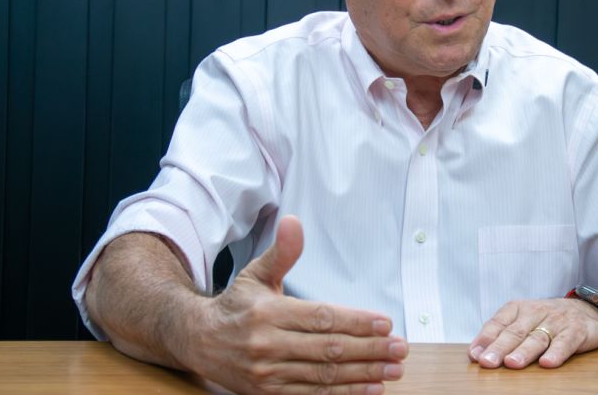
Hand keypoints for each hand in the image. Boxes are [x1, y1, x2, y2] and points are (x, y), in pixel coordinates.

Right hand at [187, 216, 407, 393]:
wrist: (197, 340)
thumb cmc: (236, 304)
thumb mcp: (256, 273)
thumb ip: (282, 252)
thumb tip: (293, 221)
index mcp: (268, 313)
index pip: (321, 317)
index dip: (356, 321)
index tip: (385, 323)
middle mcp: (268, 345)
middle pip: (328, 349)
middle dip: (369, 350)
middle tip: (400, 348)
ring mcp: (268, 373)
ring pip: (324, 376)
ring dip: (364, 374)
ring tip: (393, 369)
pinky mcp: (268, 393)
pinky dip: (344, 394)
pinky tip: (370, 389)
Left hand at [467, 298, 597, 369]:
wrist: (586, 309)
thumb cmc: (546, 319)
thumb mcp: (522, 321)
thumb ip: (501, 335)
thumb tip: (475, 354)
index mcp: (518, 309)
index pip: (498, 323)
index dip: (485, 339)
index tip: (475, 355)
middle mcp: (535, 312)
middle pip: (515, 332)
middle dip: (500, 347)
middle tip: (487, 362)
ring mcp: (556, 321)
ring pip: (537, 338)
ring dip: (524, 352)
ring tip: (512, 364)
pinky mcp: (576, 330)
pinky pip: (565, 342)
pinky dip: (556, 352)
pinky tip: (547, 363)